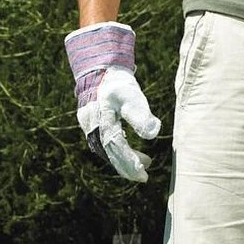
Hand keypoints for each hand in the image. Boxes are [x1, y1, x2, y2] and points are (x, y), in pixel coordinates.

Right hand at [64, 22, 160, 182]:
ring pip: (106, 150)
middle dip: (127, 167)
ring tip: (142, 164)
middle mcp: (92, 127)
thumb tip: (154, 133)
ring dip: (123, 160)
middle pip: (110, 154)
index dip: (131, 163)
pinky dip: (116, 151)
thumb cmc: (117, 81)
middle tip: (144, 176)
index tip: (144, 174)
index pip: (118, 148)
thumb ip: (141, 115)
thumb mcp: (132, 95)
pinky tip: (129, 152)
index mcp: (102, 121)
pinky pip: (104, 143)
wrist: (99, 67)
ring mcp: (90, 126)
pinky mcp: (91, 124)